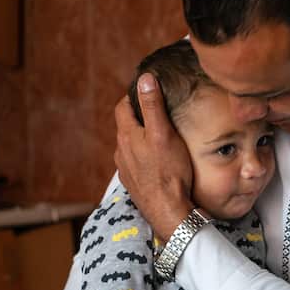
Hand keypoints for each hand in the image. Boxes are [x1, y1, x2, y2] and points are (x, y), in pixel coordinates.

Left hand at [114, 75, 194, 238]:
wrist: (168, 210)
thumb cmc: (169, 171)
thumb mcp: (163, 133)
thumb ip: (152, 105)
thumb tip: (145, 78)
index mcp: (127, 136)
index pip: (122, 107)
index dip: (132, 97)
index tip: (145, 91)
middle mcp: (121, 152)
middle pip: (126, 127)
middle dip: (138, 117)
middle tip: (155, 111)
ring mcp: (125, 169)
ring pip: (129, 146)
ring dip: (140, 139)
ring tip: (158, 136)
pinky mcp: (133, 183)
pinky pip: (134, 163)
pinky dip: (143, 157)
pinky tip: (157, 161)